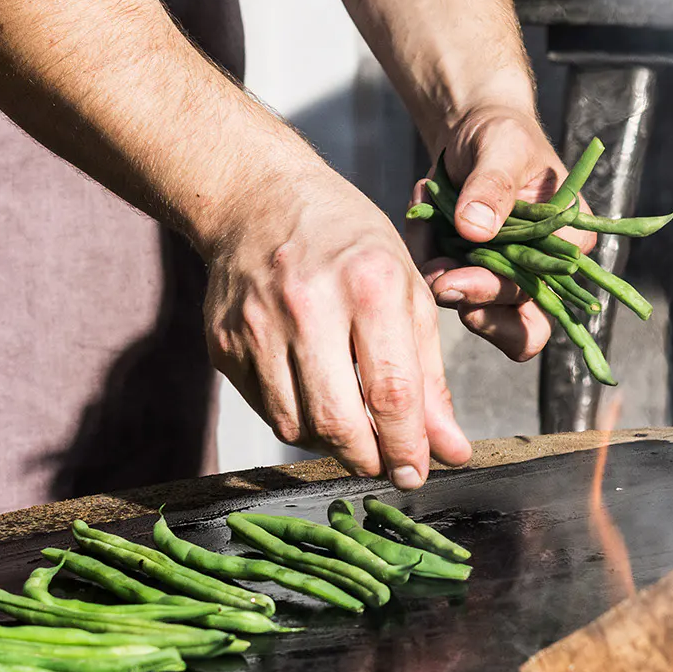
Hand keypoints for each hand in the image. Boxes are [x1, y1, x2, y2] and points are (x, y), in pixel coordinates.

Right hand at [202, 155, 470, 489]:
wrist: (257, 198)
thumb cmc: (346, 242)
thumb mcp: (406, 290)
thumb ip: (429, 377)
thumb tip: (450, 450)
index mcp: (368, 284)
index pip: (391, 392)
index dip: (408, 447)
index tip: (418, 473)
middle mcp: (307, 305)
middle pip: (337, 421)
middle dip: (368, 459)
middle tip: (386, 465)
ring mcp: (256, 326)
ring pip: (296, 426)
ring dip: (331, 444)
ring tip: (352, 425)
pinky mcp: (223, 344)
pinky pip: (266, 410)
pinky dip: (296, 419)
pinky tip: (313, 395)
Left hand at [419, 102, 591, 361]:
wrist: (472, 129)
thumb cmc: (502, 133)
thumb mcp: (503, 146)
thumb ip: (493, 186)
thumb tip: (475, 230)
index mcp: (568, 245)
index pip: (545, 298)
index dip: (503, 301)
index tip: (458, 282)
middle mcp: (542, 271)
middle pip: (513, 323)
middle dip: (468, 298)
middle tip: (434, 276)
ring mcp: (503, 277)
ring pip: (471, 309)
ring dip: (438, 273)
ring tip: (423, 214)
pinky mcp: (469, 273)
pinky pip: (441, 283)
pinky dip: (424, 253)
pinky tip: (420, 212)